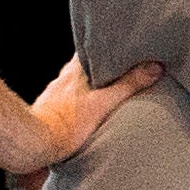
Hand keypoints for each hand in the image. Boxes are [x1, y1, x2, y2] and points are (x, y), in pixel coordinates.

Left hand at [20, 54, 168, 176]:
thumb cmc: (67, 125)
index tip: (124, 46)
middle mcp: (64, 77)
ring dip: (91, 84)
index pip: (93, 47)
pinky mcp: (49, 109)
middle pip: (86, 65)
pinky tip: (87, 109)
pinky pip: (69, 98)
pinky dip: (80, 99)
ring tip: (108, 91)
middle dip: (103, 66)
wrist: (34, 144)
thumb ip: (129, 85)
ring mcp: (54, 92)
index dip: (109, 46)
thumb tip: (154, 68)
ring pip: (77, 82)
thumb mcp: (104, 104)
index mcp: (77, 69)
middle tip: (122, 69)